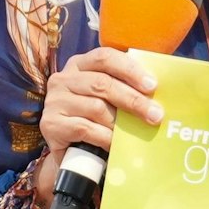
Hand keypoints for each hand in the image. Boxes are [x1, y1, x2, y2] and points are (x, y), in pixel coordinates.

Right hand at [33, 47, 162, 206]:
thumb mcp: (109, 99)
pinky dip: (105, 138)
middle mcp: (63, 79)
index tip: (152, 85)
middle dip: (133, 100)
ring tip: (134, 133)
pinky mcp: (51, 124)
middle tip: (155, 115)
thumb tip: (157, 94)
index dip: (130, 69)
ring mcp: (55, 101)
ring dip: (119, 123)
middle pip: (102, 83)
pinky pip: (85, 129)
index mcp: (80, 64)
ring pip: (96, 107)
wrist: (71, 152)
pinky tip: (116, 145)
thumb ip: (125, 89)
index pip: (105, 57)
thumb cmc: (95, 119)